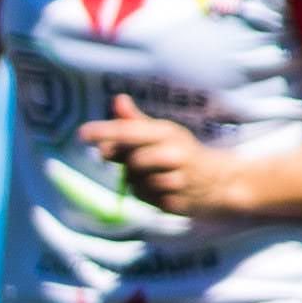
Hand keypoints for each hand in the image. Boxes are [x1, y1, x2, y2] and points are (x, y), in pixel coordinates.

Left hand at [75, 94, 241, 218]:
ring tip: (157, 174)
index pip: (129, 131)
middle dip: (128, 162)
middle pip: (130, 160)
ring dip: (138, 180)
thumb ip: (135, 122)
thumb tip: (117, 100)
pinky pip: (145, 199)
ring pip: (135, 182)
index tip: (81, 133)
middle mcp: (173, 155)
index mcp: (167, 133)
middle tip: (138, 159)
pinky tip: (163, 188)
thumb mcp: (162, 132)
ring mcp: (176, 180)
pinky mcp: (175, 202)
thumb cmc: (182, 153)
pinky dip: (147, 195)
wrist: (220, 182)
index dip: (104, 131)